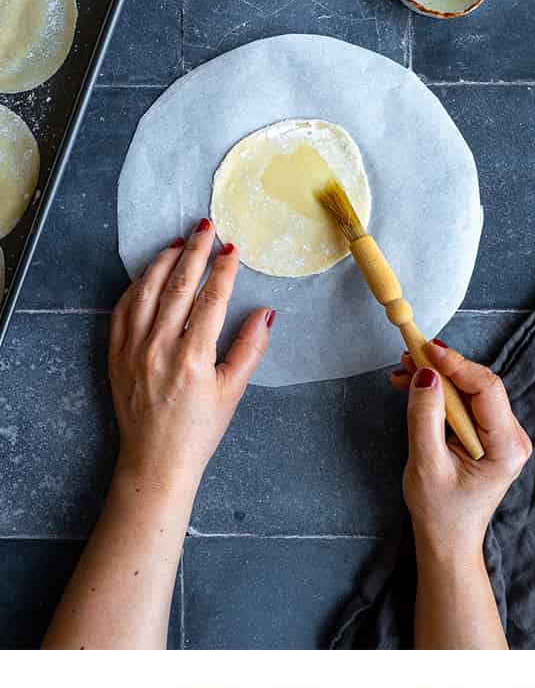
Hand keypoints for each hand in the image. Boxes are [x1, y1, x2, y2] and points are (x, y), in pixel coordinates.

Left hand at [108, 220, 273, 499]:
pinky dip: (138, 285)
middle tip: (205, 228)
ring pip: (147, 290)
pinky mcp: (116, 353)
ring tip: (178, 243)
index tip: (232, 249)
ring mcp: (133, 348)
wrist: (156, 460)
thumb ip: (250, 349)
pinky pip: (124, 307)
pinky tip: (151, 274)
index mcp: (193, 359)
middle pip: (178, 286)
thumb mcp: (233, 393)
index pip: (211, 300)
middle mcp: (159, 348)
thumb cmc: (199, 431)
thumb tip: (266, 313)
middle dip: (194, 252)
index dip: (223, 271)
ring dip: (163, 262)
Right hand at [393, 340, 531, 552]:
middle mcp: (511, 438)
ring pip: (470, 392)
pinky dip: (441, 394)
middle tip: (408, 355)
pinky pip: (465, 404)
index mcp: (506, 448)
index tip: (427, 350)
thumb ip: (425, 417)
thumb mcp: (426, 464)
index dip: (457, 364)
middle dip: (443, 368)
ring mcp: (501, 436)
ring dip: (438, 379)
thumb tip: (426, 374)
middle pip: (480, 386)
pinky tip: (416, 387)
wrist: (448, 539)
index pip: (487, 389)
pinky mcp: (487, 436)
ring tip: (404, 371)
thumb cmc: (440, 512)